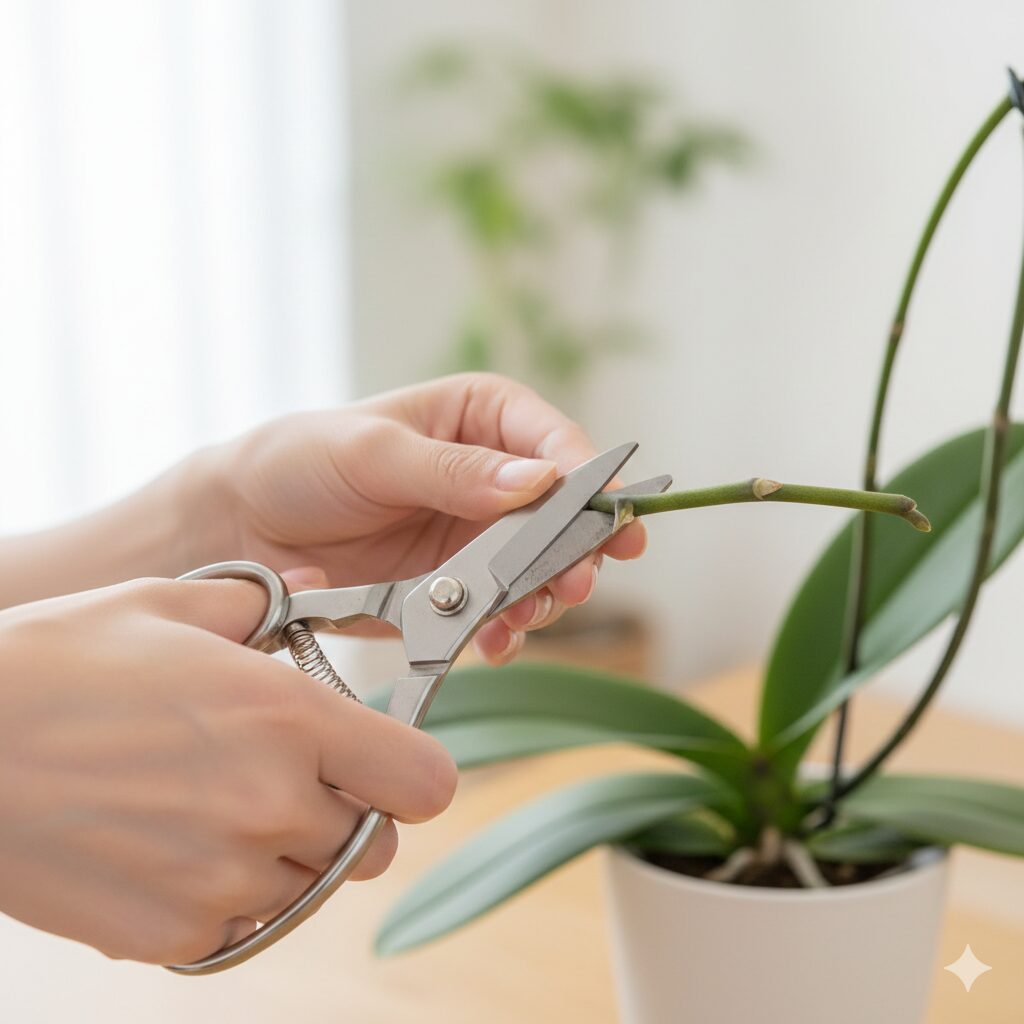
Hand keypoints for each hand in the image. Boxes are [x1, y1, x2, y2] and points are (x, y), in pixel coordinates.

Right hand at [0, 575, 455, 963]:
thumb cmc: (55, 665)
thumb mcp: (163, 604)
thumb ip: (255, 601)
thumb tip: (305, 589)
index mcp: (287, 718)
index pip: (424, 782)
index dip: (410, 774)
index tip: (381, 764)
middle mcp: (270, 804)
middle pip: (373, 844)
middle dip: (344, 815)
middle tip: (284, 779)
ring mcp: (223, 878)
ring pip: (307, 886)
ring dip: (281, 855)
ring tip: (211, 806)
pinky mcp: (173, 933)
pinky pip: (240, 923)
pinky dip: (221, 895)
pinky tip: (168, 846)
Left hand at [190, 373, 646, 663]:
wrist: (243, 526)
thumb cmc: (302, 461)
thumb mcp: (373, 454)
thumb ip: (453, 471)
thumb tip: (538, 482)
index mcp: (482, 417)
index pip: (556, 442)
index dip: (589, 480)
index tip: (608, 518)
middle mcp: (493, 477)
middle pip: (564, 515)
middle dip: (575, 553)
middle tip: (573, 585)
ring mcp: (480, 536)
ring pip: (542, 570)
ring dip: (543, 599)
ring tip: (523, 618)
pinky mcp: (460, 587)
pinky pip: (503, 612)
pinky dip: (507, 631)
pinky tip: (494, 641)